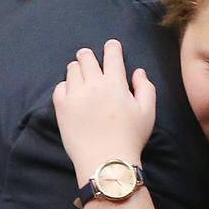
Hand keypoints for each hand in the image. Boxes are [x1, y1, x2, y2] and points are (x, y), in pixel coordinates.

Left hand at [53, 42, 155, 180]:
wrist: (105, 161)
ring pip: (72, 69)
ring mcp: (74, 94)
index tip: (111, 46)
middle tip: (92, 62)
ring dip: (78, 70)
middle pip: (86, 56)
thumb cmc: (130, 137)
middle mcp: (93, 84)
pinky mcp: (61, 107)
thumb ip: (145, 87)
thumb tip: (137, 71)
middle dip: (90, 56)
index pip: (112, 54)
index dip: (112, 47)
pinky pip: (60, 86)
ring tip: (83, 80)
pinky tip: (73, 95)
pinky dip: (66, 86)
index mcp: (115, 83)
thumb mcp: (148, 112)